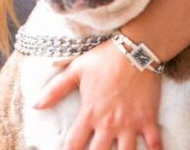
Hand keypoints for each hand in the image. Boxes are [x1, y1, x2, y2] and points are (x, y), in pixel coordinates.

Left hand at [34, 40, 162, 149]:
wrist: (136, 48)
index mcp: (90, 113)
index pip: (74, 144)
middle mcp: (109, 123)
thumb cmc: (105, 58)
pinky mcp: (148, 119)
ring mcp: (130, 123)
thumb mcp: (76, 70)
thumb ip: (55, 90)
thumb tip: (34, 105)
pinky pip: (155, 143)